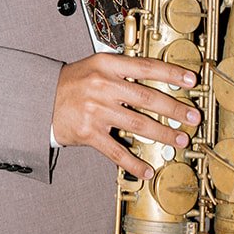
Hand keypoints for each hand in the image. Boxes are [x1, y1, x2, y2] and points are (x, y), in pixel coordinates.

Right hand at [52, 53, 199, 180]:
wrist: (41, 99)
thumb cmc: (73, 83)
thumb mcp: (96, 66)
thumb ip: (123, 71)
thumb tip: (158, 80)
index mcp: (107, 65)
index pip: (146, 66)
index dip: (171, 73)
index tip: (191, 81)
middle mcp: (102, 85)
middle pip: (147, 97)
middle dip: (174, 109)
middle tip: (193, 117)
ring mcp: (96, 110)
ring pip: (137, 124)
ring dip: (162, 134)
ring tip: (180, 140)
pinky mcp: (89, 133)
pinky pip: (116, 150)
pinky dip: (133, 162)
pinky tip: (147, 169)